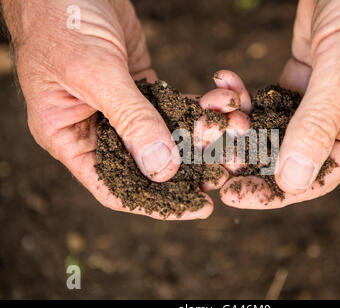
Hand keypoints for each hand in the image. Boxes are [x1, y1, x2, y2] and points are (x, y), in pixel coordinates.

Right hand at [1, 0, 232, 219]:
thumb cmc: (60, 22)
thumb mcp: (94, 73)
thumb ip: (130, 120)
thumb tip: (163, 169)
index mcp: (70, 139)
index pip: (115, 187)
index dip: (157, 202)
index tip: (198, 207)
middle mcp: (97, 129)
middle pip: (147, 164)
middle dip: (190, 166)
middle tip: (227, 168)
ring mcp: (121, 109)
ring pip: (167, 134)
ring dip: (201, 132)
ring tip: (234, 127)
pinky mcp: (141, 88)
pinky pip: (174, 106)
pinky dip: (199, 106)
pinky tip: (223, 104)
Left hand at [219, 0, 339, 207]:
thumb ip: (317, 124)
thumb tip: (294, 180)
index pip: (320, 175)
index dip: (277, 191)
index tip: (235, 194)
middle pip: (295, 156)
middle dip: (252, 159)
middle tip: (214, 162)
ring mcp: (323, 99)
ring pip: (276, 128)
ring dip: (243, 124)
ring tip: (213, 118)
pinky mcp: (304, 78)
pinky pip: (269, 99)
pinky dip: (247, 95)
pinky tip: (226, 83)